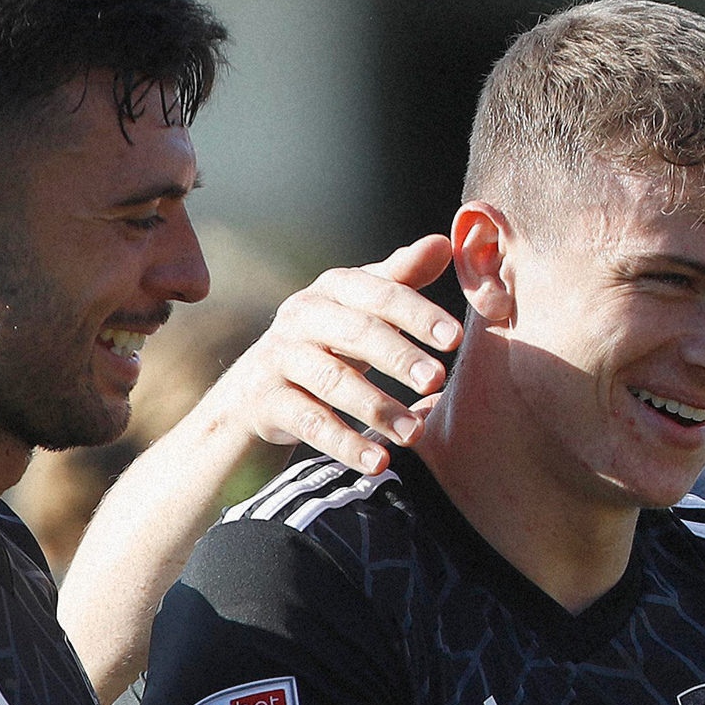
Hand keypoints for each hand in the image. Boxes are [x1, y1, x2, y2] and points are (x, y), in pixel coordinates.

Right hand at [201, 235, 459, 471]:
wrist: (249, 401)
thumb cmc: (321, 351)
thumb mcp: (357, 314)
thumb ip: (398, 282)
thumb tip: (443, 242)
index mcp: (331, 291)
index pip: (378, 293)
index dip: (416, 312)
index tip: (455, 338)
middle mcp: (301, 317)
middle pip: (355, 331)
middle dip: (398, 355)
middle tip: (437, 380)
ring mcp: (279, 359)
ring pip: (333, 379)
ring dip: (377, 407)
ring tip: (415, 433)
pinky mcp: (264, 402)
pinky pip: (309, 422)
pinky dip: (345, 443)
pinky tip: (378, 462)